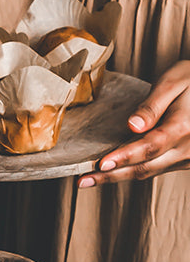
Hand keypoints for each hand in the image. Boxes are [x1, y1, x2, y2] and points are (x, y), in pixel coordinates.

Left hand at [79, 62, 189, 186]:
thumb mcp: (176, 81)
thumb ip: (153, 105)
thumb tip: (133, 125)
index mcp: (183, 127)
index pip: (149, 147)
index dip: (124, 157)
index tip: (101, 164)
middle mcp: (187, 148)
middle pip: (145, 167)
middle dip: (111, 175)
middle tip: (83, 180)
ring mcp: (187, 158)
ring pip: (148, 172)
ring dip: (118, 176)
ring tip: (89, 179)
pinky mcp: (183, 161)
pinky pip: (155, 169)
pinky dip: (133, 171)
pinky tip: (113, 171)